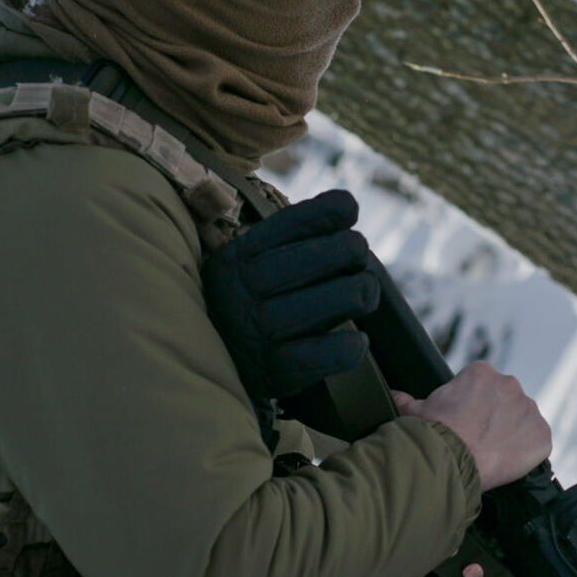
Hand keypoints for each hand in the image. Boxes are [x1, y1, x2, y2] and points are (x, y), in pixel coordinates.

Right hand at [202, 189, 378, 400]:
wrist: (212, 367)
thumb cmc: (250, 304)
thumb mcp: (250, 263)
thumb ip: (290, 236)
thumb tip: (347, 205)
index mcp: (237, 257)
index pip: (292, 222)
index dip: (329, 210)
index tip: (350, 209)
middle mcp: (244, 290)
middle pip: (324, 256)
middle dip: (354, 252)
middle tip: (358, 261)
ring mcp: (260, 331)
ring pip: (341, 298)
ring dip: (364, 292)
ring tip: (364, 294)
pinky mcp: (277, 371)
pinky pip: (334, 352)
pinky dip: (355, 345)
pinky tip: (358, 340)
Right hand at [391, 362, 551, 490]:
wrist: (450, 460)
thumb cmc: (432, 434)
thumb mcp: (414, 412)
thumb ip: (408, 400)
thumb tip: (395, 395)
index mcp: (482, 373)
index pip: (482, 387)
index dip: (472, 407)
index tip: (463, 423)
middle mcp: (510, 384)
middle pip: (505, 402)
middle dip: (494, 418)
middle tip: (477, 440)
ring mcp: (529, 410)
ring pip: (522, 421)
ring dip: (511, 434)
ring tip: (491, 453)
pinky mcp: (542, 435)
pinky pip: (538, 442)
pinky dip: (527, 452)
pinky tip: (508, 462)